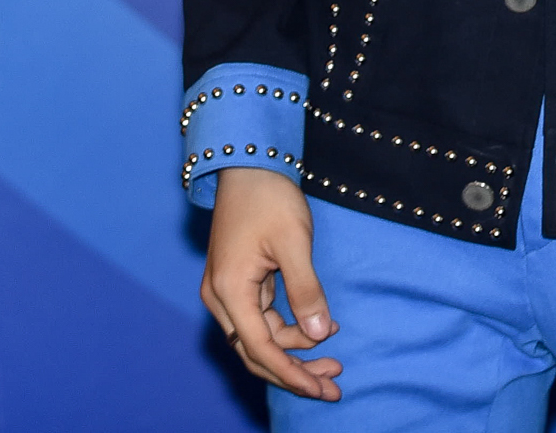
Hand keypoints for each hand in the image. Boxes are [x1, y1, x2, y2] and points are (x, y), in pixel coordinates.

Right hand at [202, 167, 341, 398]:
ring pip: (260, 339)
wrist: (248, 166)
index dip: (291, 372)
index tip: (321, 388)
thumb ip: (306, 291)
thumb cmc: (269, 198)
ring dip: (294, 353)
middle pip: (256, 353)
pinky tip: (318, 330)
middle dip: (294, 372)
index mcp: (229, 291)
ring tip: (334, 360)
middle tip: (334, 384)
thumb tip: (318, 336)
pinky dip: (289, 331)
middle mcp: (221, 299)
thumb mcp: (294, 242)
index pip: (260, 349)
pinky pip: (262, 322)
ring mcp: (228, 293)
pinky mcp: (239, 286)